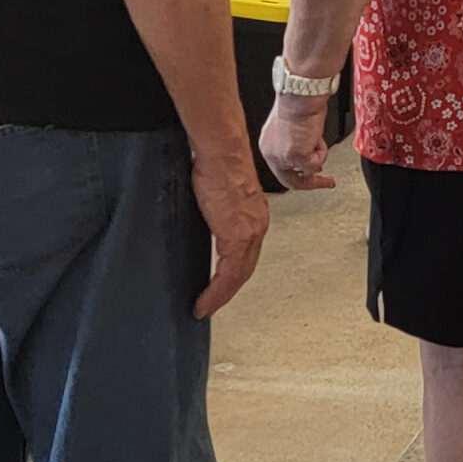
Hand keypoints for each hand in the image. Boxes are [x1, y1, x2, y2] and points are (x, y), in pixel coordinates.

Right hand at [190, 147, 271, 319]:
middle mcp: (256, 227)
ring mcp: (249, 233)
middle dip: (228, 290)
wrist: (222, 153)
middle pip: (245, 269)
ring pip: (239, 276)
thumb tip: (206, 219)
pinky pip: (229, 275)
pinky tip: (205, 302)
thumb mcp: (219, 195)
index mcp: (253, 218)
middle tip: (212, 304)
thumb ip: (217, 212)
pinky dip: (217, 292)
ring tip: (206, 308)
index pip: (246, 255)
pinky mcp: (237, 236)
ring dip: (222, 296)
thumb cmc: (218, 165)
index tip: (220, 289)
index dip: (233, 276)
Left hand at [259, 95, 336, 196]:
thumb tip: (311, 153)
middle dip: (312, 182)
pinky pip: (315, 165)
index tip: (314, 175)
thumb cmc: (298, 103)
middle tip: (327, 182)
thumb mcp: (295, 128)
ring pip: (308, 171)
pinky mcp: (296, 158)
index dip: (300, 174)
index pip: (282, 170)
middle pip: (291, 181)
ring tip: (317, 136)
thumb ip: (299, 144)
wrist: (300, 95)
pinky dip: (322, 151)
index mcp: (268, 145)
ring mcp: (282, 158)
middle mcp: (271, 154)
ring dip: (319, 155)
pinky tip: (317, 136)